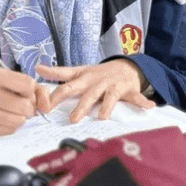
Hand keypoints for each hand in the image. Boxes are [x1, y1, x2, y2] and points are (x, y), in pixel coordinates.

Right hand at [0, 66, 50, 135]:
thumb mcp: (1, 77)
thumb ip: (28, 85)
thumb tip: (47, 103)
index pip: (27, 85)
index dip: (33, 92)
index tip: (28, 94)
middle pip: (25, 106)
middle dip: (29, 108)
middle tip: (22, 106)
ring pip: (19, 121)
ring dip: (21, 118)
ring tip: (13, 113)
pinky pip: (8, 130)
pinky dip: (11, 126)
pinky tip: (4, 118)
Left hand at [36, 59, 154, 122]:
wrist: (125, 66)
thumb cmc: (98, 74)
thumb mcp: (78, 71)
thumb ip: (58, 72)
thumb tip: (36, 68)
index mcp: (83, 77)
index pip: (66, 84)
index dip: (55, 94)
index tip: (44, 105)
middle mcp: (97, 81)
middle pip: (86, 93)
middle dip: (80, 106)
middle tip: (73, 119)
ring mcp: (113, 85)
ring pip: (109, 97)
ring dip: (106, 107)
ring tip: (102, 117)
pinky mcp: (128, 89)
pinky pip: (136, 97)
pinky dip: (142, 101)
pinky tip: (148, 106)